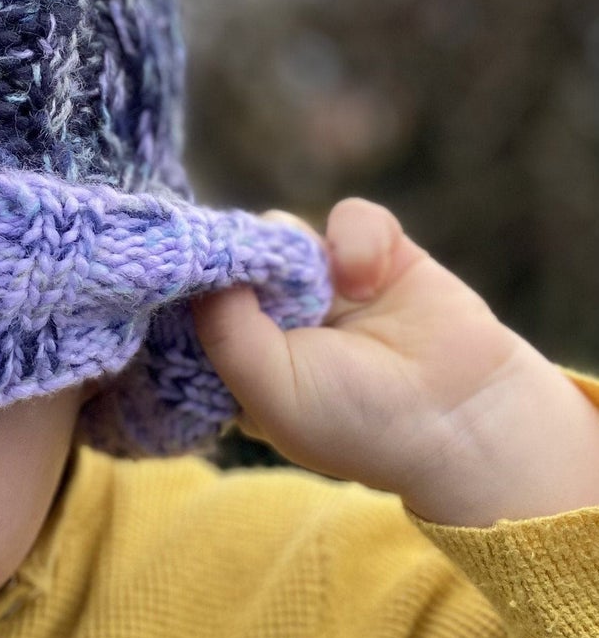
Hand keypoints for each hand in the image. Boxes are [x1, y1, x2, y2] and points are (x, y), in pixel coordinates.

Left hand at [191, 198, 598, 524]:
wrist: (464, 420)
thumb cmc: (358, 421)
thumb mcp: (267, 390)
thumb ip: (223, 329)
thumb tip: (204, 269)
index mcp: (242, 354)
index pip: (191, 299)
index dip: (183, 280)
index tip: (173, 267)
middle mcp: (277, 315)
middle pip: (228, 255)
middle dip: (234, 256)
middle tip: (253, 278)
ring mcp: (325, 283)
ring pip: (280, 229)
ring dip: (295, 253)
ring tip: (326, 295)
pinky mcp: (377, 253)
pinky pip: (349, 215)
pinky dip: (357, 238)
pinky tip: (368, 280)